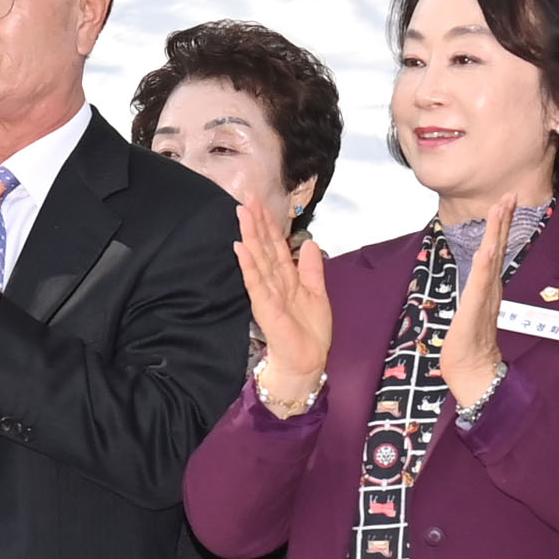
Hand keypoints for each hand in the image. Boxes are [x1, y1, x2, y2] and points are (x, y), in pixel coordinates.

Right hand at [235, 196, 332, 416]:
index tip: (260, 202)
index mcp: (286, 277)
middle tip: (246, 198)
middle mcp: (274, 282)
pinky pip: (255, 282)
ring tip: (242, 214)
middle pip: (263, 247)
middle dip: (256, 222)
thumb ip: (312, 268)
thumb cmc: (310, 332)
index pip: (275, 245)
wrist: (308, 360)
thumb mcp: (317, 292)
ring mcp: (267, 293)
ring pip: (257, 259)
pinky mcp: (265, 307)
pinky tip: (241, 248)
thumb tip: (309, 243)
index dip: (269, 223)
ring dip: (250, 235)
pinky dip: (248, 265)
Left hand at [439, 198, 520, 411]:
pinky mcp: (476, 304)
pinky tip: (489, 244)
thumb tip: (474, 291)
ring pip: (492, 255)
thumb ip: (475, 300)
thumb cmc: (469, 347)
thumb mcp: (470, 314)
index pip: (494, 250)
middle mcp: (490, 287)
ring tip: (502, 207)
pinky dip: (486, 259)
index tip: (503, 204)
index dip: (499, 227)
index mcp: (488, 287)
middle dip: (503, 219)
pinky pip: (482, 277)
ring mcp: (485, 294)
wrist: (473, 369)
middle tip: (509, 194)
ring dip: (497, 230)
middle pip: (498, 246)